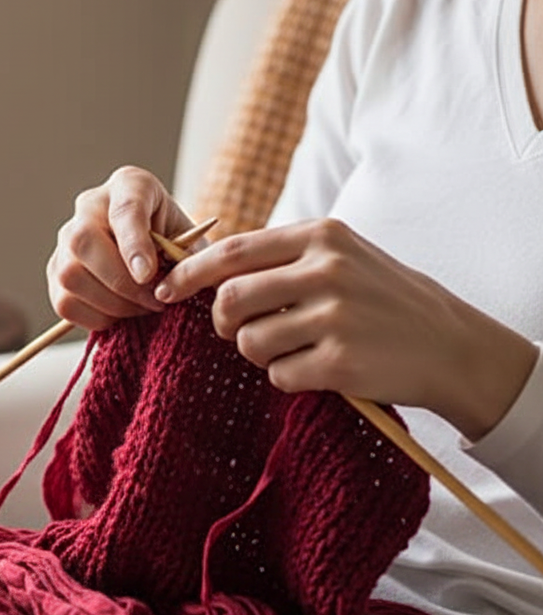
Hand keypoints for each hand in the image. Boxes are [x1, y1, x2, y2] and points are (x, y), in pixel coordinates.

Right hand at [47, 166, 195, 329]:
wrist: (163, 257)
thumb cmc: (180, 247)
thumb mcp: (193, 243)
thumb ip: (184, 257)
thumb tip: (165, 286)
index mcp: (130, 186)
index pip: (124, 209)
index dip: (133, 244)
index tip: (148, 276)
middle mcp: (90, 206)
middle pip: (83, 240)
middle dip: (120, 281)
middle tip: (153, 301)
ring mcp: (66, 239)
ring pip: (69, 275)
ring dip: (110, 303)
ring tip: (141, 308)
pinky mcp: (55, 271)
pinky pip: (64, 302)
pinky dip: (96, 317)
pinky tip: (121, 313)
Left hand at [154, 218, 537, 440]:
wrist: (452, 346)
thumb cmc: (383, 300)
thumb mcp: (342, 256)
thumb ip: (283, 257)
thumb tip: (204, 269)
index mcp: (322, 236)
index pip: (232, 251)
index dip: (189, 273)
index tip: (164, 289)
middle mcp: (327, 270)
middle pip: (229, 300)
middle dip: (222, 323)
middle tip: (238, 332)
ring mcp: (335, 316)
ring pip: (249, 341)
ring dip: (259, 353)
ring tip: (295, 348)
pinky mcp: (341, 362)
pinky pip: (279, 375)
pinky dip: (288, 378)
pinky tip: (319, 369)